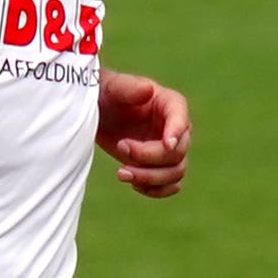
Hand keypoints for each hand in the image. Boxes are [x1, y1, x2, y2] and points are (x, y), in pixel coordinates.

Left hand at [96, 70, 189, 197]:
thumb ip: (129, 88)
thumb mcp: (113, 87)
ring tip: (121, 172)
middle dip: (150, 157)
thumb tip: (148, 89)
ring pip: (176, 172)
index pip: (181, 119)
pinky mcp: (158, 165)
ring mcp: (168, 149)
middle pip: (178, 152)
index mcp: (170, 104)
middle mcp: (175, 128)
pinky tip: (133, 184)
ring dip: (151, 178)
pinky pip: (169, 185)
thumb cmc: (106, 93)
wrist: (97, 111)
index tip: (166, 145)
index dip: (177, 133)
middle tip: (121, 148)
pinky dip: (155, 190)